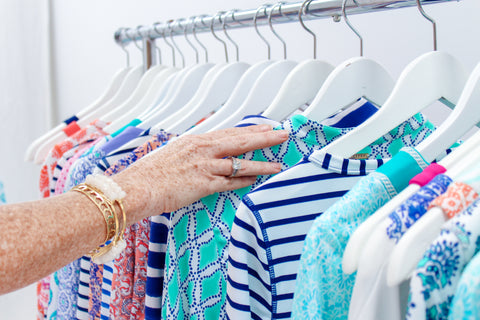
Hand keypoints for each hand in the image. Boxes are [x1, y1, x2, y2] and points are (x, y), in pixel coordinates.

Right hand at [112, 125, 287, 223]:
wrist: (136, 187)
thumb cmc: (149, 173)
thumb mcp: (171, 153)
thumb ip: (190, 152)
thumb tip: (201, 154)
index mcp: (195, 140)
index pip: (229, 132)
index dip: (250, 130)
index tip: (265, 127)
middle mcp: (202, 149)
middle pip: (240, 140)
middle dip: (264, 137)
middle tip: (282, 134)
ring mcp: (204, 166)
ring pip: (240, 162)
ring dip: (262, 163)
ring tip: (279, 164)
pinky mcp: (204, 183)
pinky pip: (230, 182)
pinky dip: (244, 180)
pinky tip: (256, 179)